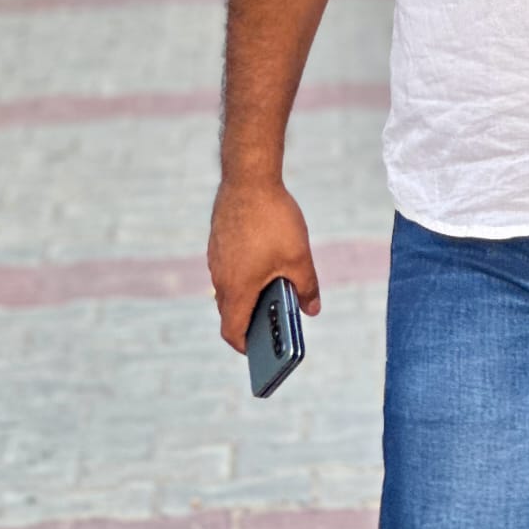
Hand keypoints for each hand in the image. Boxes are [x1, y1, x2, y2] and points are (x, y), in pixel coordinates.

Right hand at [207, 178, 321, 353]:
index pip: (232, 331)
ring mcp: (216, 258)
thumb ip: (306, 287)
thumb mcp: (299, 257)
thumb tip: (312, 309)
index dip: (245, 346)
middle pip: (231, 310)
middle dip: (251, 319)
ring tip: (277, 289)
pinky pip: (229, 266)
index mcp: (237, 289)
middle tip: (275, 320)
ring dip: (249, 293)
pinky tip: (267, 259)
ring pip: (230, 286)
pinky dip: (245, 271)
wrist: (249, 178)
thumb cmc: (274, 220)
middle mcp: (220, 278)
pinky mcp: (218, 240)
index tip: (259, 350)